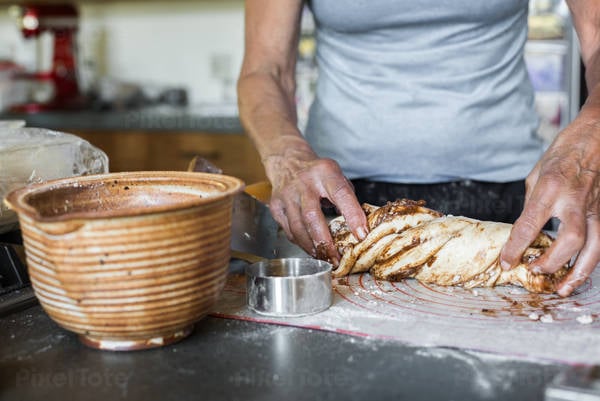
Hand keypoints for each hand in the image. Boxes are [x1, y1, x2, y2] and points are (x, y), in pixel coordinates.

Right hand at [264, 137, 368, 264]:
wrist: (287, 161)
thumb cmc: (317, 173)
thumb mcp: (337, 176)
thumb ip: (347, 199)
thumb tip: (359, 227)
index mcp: (325, 173)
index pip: (342, 194)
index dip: (353, 215)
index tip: (361, 234)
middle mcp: (304, 183)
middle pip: (312, 216)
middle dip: (325, 241)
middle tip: (336, 257)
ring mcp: (287, 195)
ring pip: (297, 227)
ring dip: (312, 246)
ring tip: (324, 258)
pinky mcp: (276, 206)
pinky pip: (288, 230)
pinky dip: (300, 243)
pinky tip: (311, 249)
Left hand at [500, 109, 599, 295]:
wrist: (594, 139)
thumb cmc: (562, 154)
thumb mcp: (535, 177)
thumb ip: (531, 207)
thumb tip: (524, 234)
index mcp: (549, 188)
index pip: (530, 224)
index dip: (516, 247)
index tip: (507, 263)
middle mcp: (574, 200)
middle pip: (570, 239)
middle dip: (552, 262)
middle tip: (535, 272)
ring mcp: (594, 207)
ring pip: (594, 247)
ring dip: (578, 272)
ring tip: (563, 289)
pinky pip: (599, 242)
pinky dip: (589, 262)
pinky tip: (578, 273)